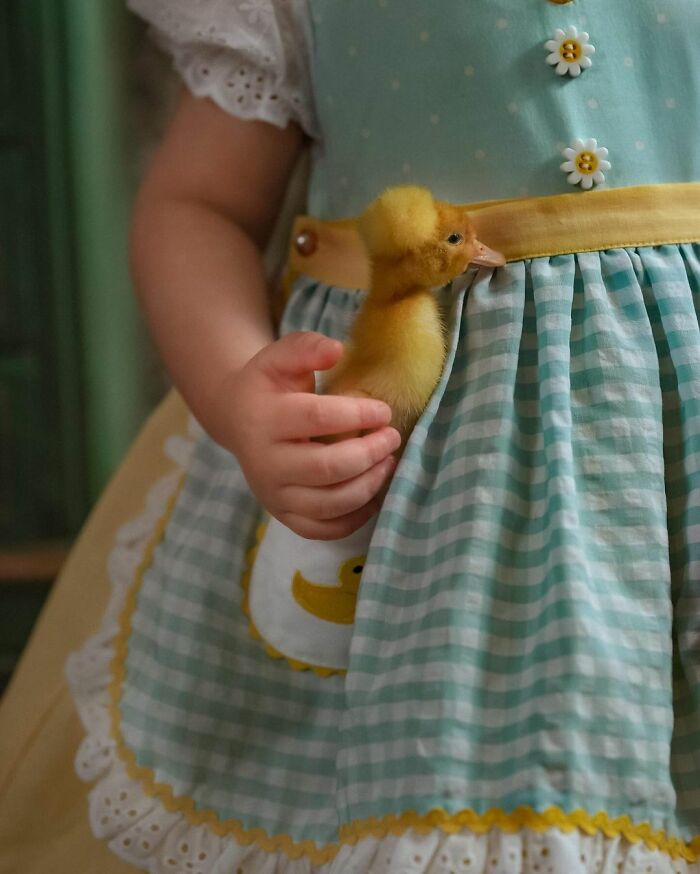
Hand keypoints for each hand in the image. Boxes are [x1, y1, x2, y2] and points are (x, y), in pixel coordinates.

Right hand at [210, 331, 400, 539]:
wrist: (237, 420)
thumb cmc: (269, 386)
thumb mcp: (280, 357)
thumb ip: (306, 348)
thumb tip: (336, 350)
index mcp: (263, 419)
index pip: (317, 418)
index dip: (358, 414)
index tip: (385, 411)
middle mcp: (264, 463)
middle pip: (328, 467)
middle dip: (370, 453)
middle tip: (392, 438)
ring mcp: (272, 494)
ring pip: (329, 503)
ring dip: (369, 485)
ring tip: (388, 463)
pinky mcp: (282, 515)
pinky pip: (323, 529)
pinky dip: (354, 518)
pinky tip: (373, 494)